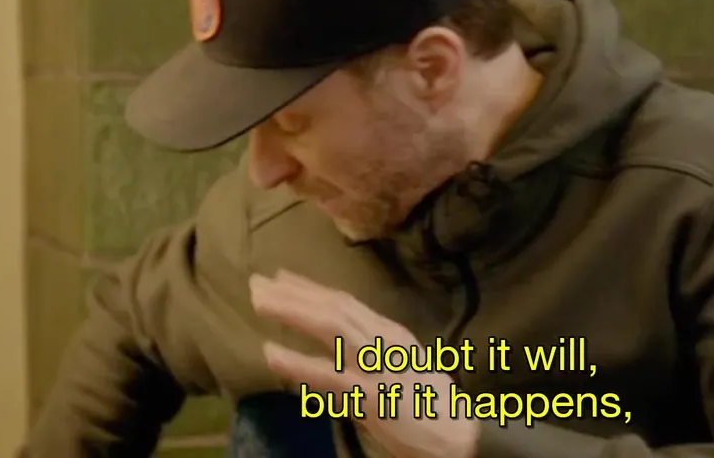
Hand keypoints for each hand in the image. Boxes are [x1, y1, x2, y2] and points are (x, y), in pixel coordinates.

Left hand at [250, 269, 479, 457]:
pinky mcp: (371, 396)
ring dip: (293, 312)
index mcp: (393, 333)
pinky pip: (329, 376)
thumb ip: (376, 348)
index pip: (347, 303)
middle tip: (257, 283)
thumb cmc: (432, 402)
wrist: (457, 436)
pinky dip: (299, 363)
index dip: (311, 288)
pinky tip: (272, 354)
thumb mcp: (405, 364)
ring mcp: (378, 367)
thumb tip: (342, 336)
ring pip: (332, 329)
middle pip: (335, 308)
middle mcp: (386, 341)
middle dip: (294, 293)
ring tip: (259, 303)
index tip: (280, 277)